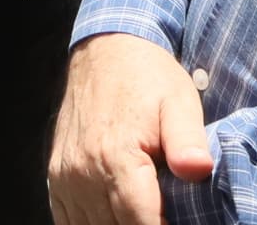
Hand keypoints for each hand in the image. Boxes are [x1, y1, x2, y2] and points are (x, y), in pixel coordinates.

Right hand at [49, 34, 217, 224]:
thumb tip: (199, 170)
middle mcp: (84, 170)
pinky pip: (68, 220)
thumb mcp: (179, 102)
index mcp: (116, 155)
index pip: (140, 223)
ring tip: (144, 215)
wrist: (106, 49)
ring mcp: (66, 175)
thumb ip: (188, 140)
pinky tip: (113, 218)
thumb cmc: (148, 77)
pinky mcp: (57, 175)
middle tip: (167, 217)